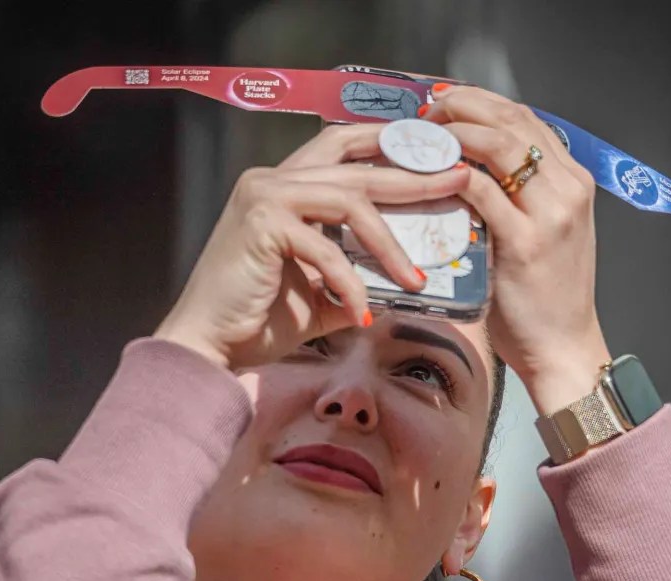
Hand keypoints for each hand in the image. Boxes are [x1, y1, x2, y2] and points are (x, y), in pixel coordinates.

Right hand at [155, 124, 469, 368]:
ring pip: (350, 201)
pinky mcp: (261, 224)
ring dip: (390, 244)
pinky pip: (326, 248)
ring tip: (417, 278)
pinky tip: (362, 314)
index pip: (347, 146)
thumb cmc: (259, 319)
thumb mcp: (323, 293)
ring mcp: (265, 196)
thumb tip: (410, 281)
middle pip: (359, 166)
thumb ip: (360, 276)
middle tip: (461, 181)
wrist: (209, 345)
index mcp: (287, 186)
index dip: (394, 146)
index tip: (439, 158)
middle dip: (415, 175)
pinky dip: (350, 283)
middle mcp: (273, 180)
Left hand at [422, 86, 611, 413]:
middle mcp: (568, 188)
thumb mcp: (542, 232)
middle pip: (512, 118)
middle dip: (461, 106)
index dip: (479, 101)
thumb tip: (465, 166)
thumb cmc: (544, 296)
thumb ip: (517, 196)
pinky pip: (481, 191)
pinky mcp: (525, 242)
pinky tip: (422, 176)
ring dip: (452, 133)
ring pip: (498, 144)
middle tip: (423, 114)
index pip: (525, 117)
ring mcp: (551, 213)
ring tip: (418, 139)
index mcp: (573, 181)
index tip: (443, 104)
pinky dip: (447, 176)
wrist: (563, 348)